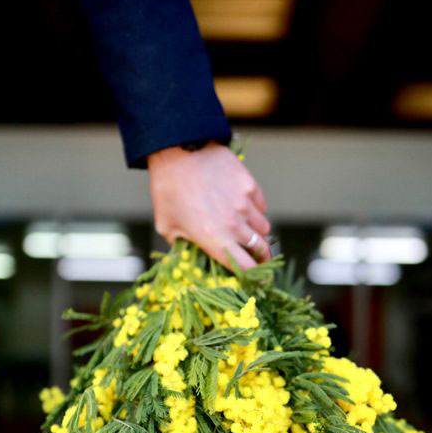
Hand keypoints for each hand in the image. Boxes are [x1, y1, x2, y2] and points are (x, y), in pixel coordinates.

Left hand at [147, 141, 271, 269]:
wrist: (178, 151)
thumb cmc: (168, 190)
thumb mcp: (167, 226)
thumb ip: (183, 245)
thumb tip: (190, 255)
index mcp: (215, 240)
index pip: (246, 268)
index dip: (255, 278)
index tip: (257, 281)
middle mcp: (235, 225)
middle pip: (261, 251)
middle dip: (261, 258)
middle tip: (257, 259)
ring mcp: (245, 205)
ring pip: (264, 228)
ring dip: (257, 233)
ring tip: (246, 230)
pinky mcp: (250, 186)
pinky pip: (262, 206)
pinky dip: (256, 211)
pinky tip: (243, 207)